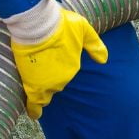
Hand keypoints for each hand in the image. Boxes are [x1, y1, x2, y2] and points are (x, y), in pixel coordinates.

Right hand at [9, 4, 107, 119]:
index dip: (58, 66)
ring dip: (41, 88)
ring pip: (46, 92)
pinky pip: (35, 103)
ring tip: (35, 83)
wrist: (39, 24)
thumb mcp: (83, 28)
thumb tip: (104, 60)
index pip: (65, 72)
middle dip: (49, 74)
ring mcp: (48, 83)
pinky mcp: (33, 84)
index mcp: (73, 66)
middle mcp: (63, 78)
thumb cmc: (60, 24)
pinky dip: (34, 110)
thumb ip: (94, 44)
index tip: (53, 59)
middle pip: (55, 82)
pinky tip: (34, 115)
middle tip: (40, 63)